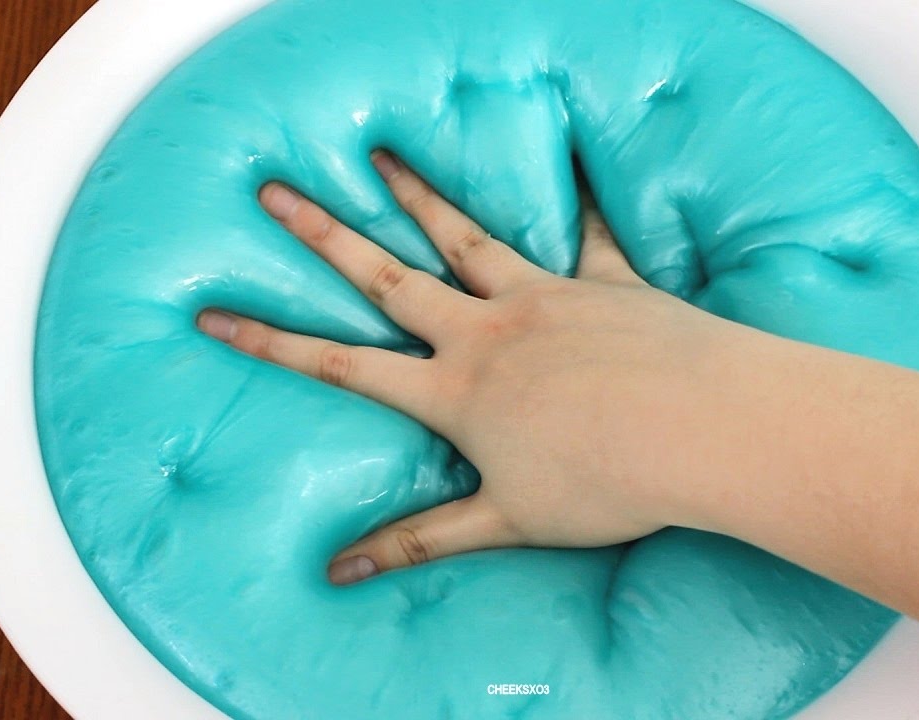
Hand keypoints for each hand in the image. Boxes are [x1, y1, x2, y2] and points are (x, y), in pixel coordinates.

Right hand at [198, 152, 748, 583]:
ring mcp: (545, 297)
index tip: (215, 314)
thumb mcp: (507, 521)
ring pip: (467, 238)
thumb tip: (341, 571)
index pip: (342, 366)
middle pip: (387, 277)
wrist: (703, 430)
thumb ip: (421, 539)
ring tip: (380, 155)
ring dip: (418, 195)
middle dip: (324, 234)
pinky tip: (574, 160)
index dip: (272, 342)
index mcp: (456, 391)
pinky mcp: (605, 282)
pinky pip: (590, 232)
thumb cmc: (607, 483)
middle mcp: (487, 331)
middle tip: (275, 192)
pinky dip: (581, 198)